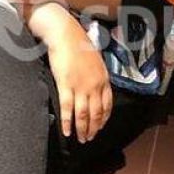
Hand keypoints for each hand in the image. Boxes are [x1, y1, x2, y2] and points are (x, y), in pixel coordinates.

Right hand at [23, 2, 112, 141]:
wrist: (66, 34)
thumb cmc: (78, 44)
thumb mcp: (95, 60)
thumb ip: (96, 75)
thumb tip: (94, 85)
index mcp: (103, 79)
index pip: (107, 104)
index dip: (103, 118)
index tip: (100, 126)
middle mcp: (95, 85)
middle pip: (96, 113)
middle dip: (94, 128)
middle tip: (90, 138)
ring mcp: (81, 87)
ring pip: (84, 114)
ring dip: (83, 129)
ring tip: (81, 139)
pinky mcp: (66, 86)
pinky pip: (68, 109)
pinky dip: (68, 122)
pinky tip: (67, 131)